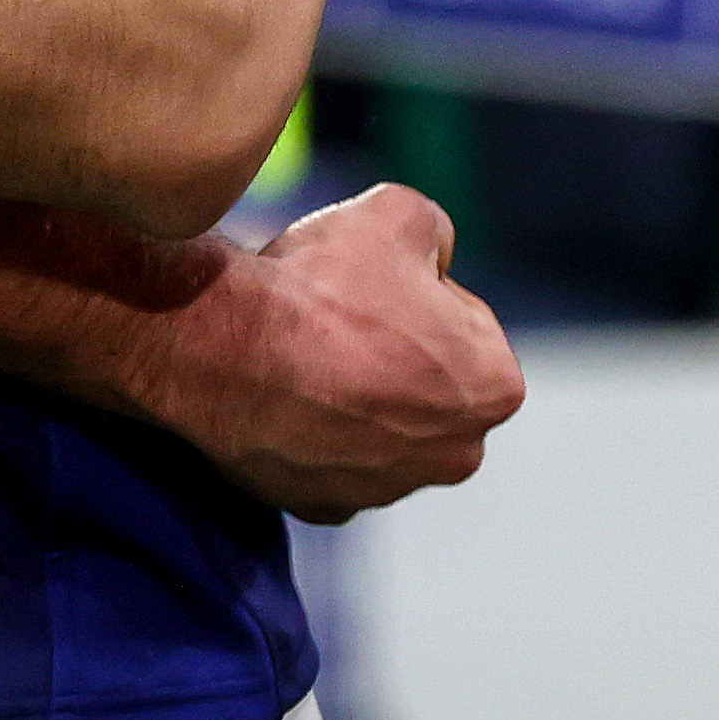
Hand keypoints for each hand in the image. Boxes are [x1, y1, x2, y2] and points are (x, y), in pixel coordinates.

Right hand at [135, 185, 523, 522]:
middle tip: (337, 316)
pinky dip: (310, 431)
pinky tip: (281, 393)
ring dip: (353, 394)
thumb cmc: (319, 286)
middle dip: (395, 354)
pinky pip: (328, 459)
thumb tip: (433, 252)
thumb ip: (437, 231)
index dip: (414, 292)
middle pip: (430, 385)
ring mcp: (389, 488)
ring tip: (301, 353)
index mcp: (495, 387)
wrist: (223, 350)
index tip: (368, 283)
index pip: (465, 323)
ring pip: (379, 426)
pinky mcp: (327, 505)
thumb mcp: (398, 214)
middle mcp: (456, 453)